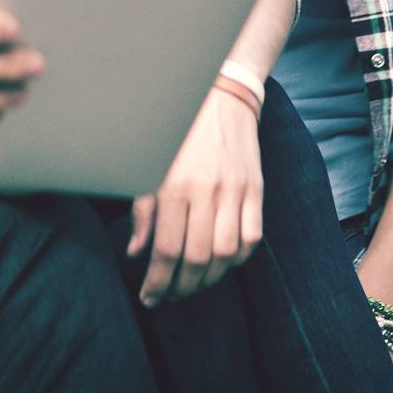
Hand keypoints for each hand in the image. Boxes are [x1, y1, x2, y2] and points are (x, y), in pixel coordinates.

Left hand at [127, 85, 262, 304]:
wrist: (221, 94)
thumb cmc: (177, 131)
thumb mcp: (151, 165)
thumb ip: (143, 211)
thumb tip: (136, 253)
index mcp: (174, 183)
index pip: (167, 250)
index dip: (157, 282)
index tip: (149, 298)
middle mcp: (207, 189)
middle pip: (198, 259)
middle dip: (181, 288)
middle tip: (169, 296)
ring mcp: (235, 190)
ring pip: (227, 255)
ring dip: (209, 279)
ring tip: (193, 284)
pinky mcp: (256, 189)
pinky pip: (252, 238)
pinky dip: (238, 259)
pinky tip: (222, 263)